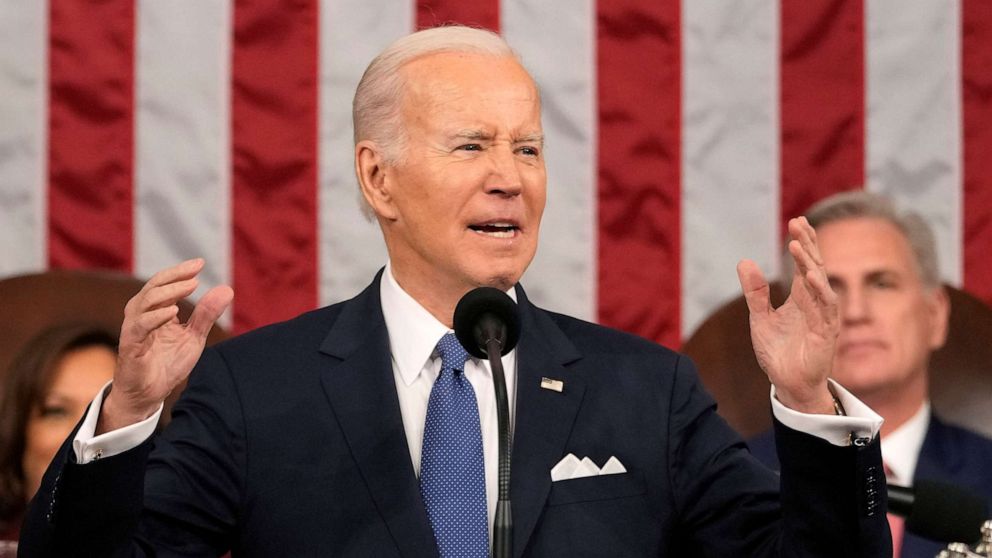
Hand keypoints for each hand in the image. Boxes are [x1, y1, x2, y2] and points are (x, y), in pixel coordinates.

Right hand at [98, 259, 233, 433]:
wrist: (149, 395)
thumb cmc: (167, 364)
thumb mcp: (193, 337)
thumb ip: (206, 315)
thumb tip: (227, 289)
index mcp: (155, 311)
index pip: (164, 283)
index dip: (180, 272)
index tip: (200, 262)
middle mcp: (141, 316)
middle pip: (153, 287)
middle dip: (174, 276)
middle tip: (195, 270)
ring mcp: (133, 330)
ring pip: (143, 303)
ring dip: (167, 292)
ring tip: (190, 285)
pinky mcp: (130, 347)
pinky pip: (138, 327)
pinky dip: (154, 317)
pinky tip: (172, 311)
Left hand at [736, 217, 837, 413]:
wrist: (787, 384)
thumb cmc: (778, 352)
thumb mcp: (759, 318)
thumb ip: (754, 292)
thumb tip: (744, 261)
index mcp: (801, 298)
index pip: (804, 264)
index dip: (803, 243)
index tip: (797, 220)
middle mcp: (815, 304)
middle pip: (815, 267)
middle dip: (808, 245)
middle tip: (799, 223)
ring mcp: (823, 318)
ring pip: (821, 285)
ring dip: (810, 264)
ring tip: (798, 246)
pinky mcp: (825, 334)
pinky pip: (824, 309)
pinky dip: (817, 292)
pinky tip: (808, 277)